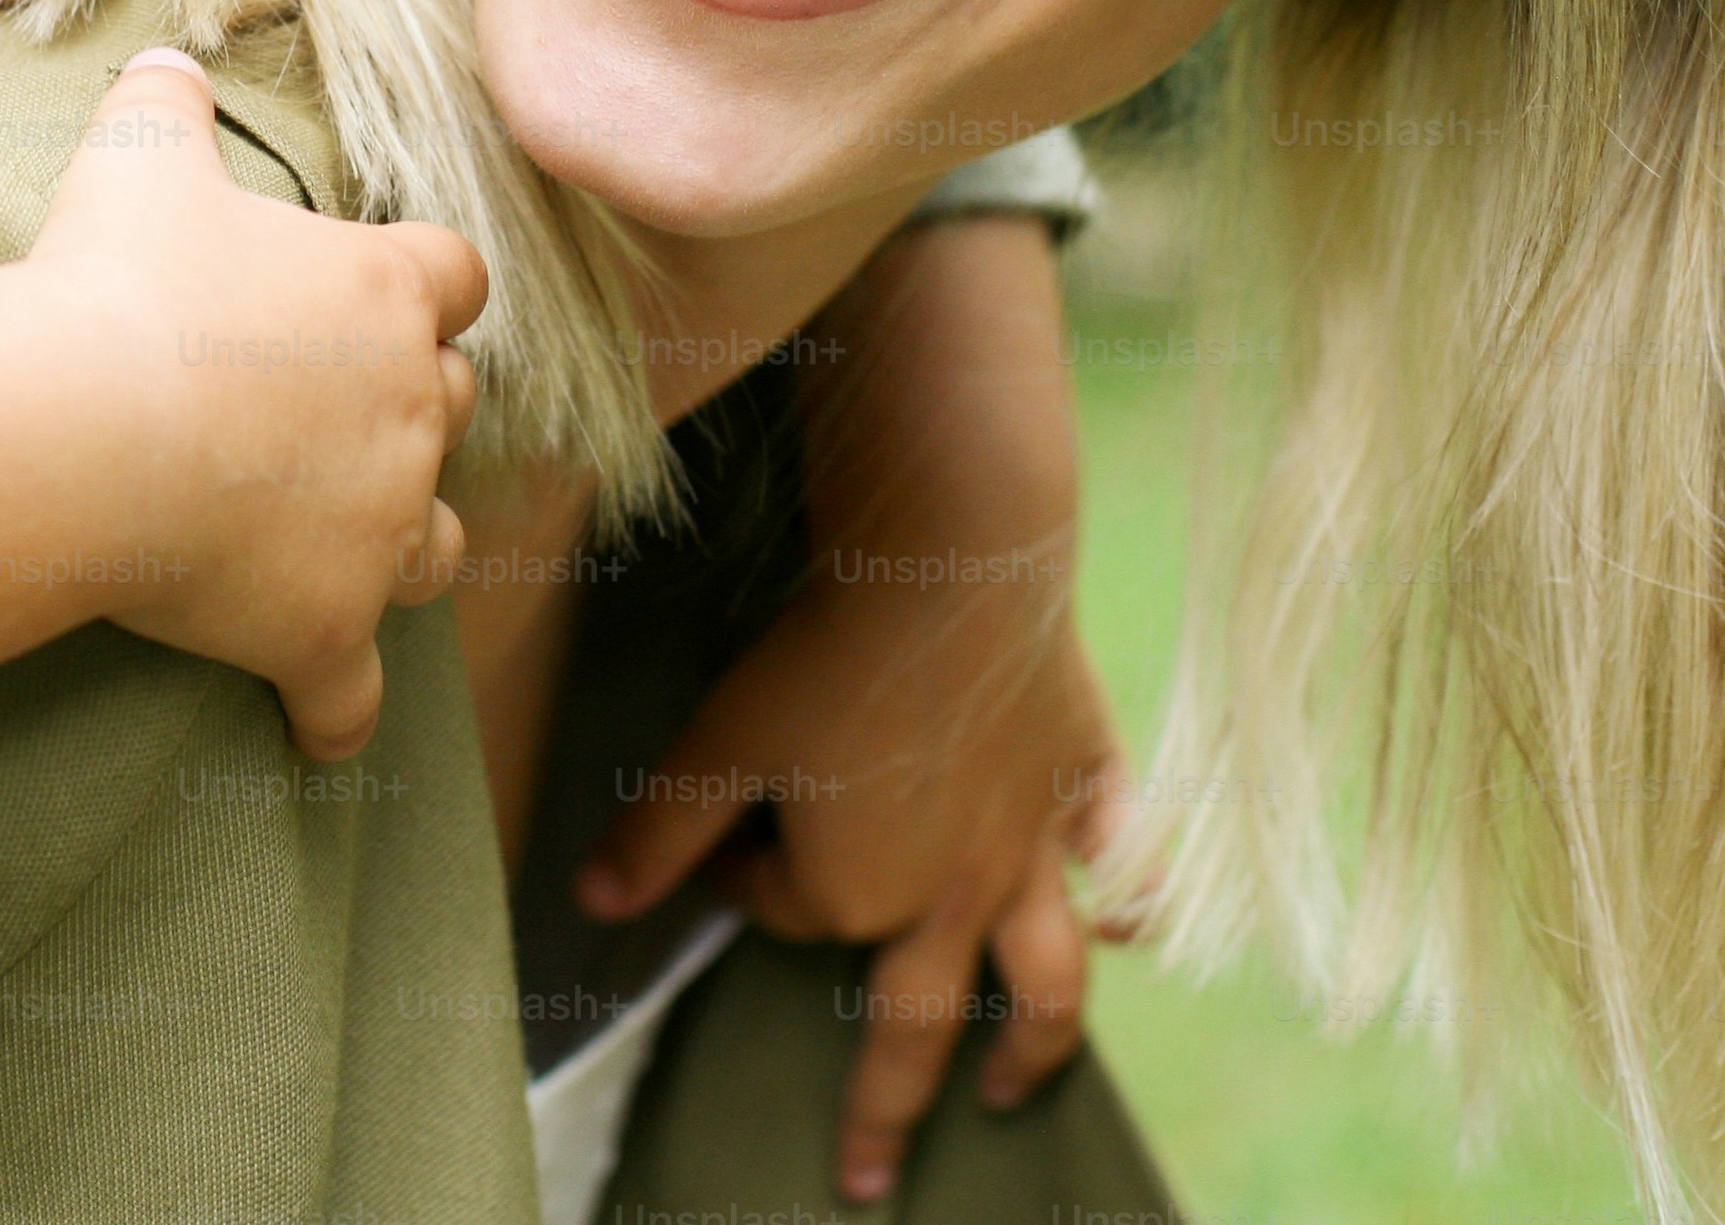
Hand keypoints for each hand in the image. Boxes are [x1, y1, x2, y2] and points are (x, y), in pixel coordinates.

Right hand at [23, 48, 486, 762]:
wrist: (86, 428)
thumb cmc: (117, 281)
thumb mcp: (137, 156)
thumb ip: (166, 103)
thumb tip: (167, 59)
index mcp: (383, 292)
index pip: (457, 276)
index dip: (424, 285)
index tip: (385, 293)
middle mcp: (409, 410)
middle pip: (450, 404)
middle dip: (405, 408)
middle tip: (325, 411)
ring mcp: (379, 529)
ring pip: (437, 543)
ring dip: (400, 540)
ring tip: (345, 546)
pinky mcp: (326, 628)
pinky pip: (352, 694)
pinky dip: (337, 711)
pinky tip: (317, 726)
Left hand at [577, 544, 1139, 1202]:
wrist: (953, 562)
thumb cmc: (827, 653)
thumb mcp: (721, 740)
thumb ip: (662, 831)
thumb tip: (591, 900)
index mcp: (860, 893)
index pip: (794, 917)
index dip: (750, 883)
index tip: (731, 847)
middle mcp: (954, 895)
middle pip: (918, 1023)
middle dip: (887, 1108)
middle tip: (868, 1177)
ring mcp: (1031, 848)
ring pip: (1045, 980)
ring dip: (1033, 1048)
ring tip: (1012, 1093)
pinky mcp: (1089, 785)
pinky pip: (1124, 860)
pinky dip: (1133, 897)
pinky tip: (1128, 924)